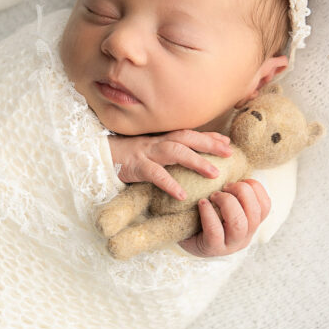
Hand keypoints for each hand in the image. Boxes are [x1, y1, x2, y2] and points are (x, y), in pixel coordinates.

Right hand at [108, 130, 231, 199]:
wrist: (99, 156)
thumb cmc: (127, 156)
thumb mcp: (150, 152)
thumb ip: (168, 153)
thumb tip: (190, 160)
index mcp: (161, 139)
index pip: (189, 134)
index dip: (209, 137)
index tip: (228, 142)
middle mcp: (157, 142)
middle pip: (186, 138)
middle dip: (209, 144)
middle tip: (229, 153)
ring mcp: (147, 153)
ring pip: (175, 152)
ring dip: (196, 161)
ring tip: (214, 173)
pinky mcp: (136, 167)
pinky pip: (155, 175)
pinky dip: (169, 183)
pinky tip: (181, 194)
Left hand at [179, 179, 270, 256]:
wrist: (185, 239)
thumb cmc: (205, 216)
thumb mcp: (222, 203)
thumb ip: (232, 190)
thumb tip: (232, 159)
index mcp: (251, 223)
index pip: (265, 205)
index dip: (256, 188)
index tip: (240, 180)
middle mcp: (245, 236)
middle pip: (255, 212)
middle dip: (241, 192)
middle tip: (224, 186)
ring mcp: (229, 245)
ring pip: (239, 223)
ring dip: (227, 203)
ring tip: (213, 196)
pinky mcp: (212, 248)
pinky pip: (215, 231)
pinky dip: (209, 213)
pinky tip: (202, 203)